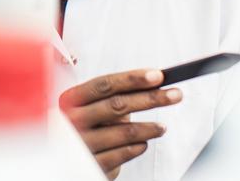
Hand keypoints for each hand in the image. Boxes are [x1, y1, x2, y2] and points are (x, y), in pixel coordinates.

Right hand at [59, 69, 181, 179]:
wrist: (65, 157)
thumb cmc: (82, 126)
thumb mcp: (91, 107)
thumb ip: (115, 96)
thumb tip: (151, 82)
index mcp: (71, 99)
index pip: (105, 84)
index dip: (132, 79)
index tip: (157, 75)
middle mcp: (73, 119)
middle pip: (118, 105)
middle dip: (151, 98)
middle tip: (174, 95)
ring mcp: (83, 142)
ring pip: (126, 131)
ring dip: (150, 128)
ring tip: (162, 127)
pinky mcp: (93, 163)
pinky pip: (124, 153)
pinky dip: (138, 147)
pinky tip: (143, 144)